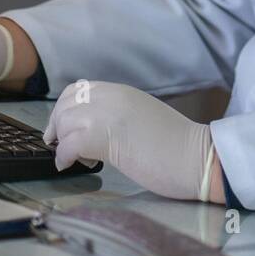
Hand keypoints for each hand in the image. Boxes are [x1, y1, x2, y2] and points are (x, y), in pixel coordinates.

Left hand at [43, 81, 219, 201]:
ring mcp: (107, 114)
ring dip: (62, 142)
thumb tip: (95, 131)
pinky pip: (69, 144)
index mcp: (121, 92)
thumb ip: (118, 116)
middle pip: (66, 104)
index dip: (65, 109)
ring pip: (65, 122)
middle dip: (57, 125)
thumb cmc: (177, 145)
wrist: (197, 157)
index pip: (78, 90)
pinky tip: (70, 166)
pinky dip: (64, 156)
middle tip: (60, 146)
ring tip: (72, 158)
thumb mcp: (142, 117)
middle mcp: (111, 97)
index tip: (63, 128)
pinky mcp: (104, 137)